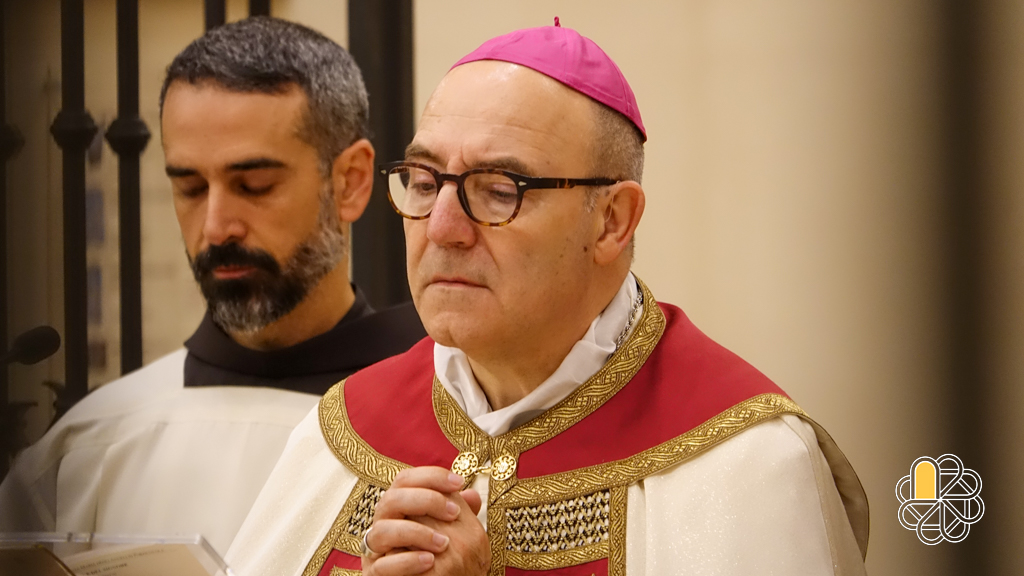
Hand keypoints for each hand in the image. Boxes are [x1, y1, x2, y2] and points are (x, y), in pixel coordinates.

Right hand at [362, 466, 489, 575]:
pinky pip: (382, 565)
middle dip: (425, 500)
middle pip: (391, 498)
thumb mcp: (451, 531)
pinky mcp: (374, 573)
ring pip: (382, 530)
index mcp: (398, 506)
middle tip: (454, 513)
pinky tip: (430, 561)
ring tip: (444, 543)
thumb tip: (472, 496)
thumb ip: (459, 514)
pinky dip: (407, 561)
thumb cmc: (436, 554)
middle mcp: (383, 523)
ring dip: (416, 533)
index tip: (459, 482)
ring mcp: (375, 549)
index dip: (431, 476)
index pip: (405, 479)